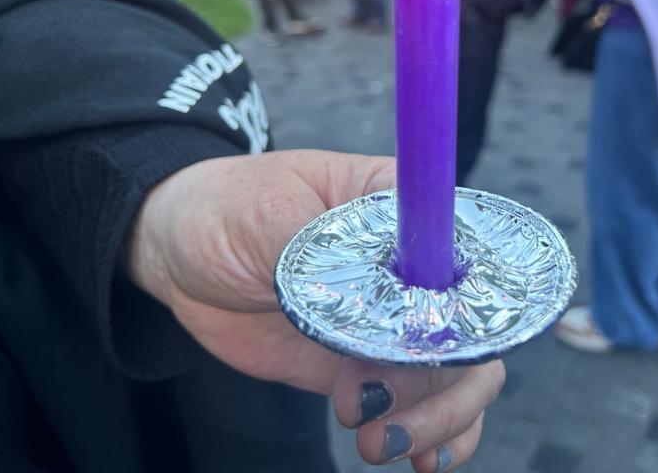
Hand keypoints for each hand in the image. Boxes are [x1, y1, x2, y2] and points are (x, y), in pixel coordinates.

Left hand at [130, 150, 504, 470]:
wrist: (181, 257)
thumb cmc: (228, 208)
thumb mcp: (273, 214)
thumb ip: (332, 249)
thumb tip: (390, 289)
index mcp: (404, 212)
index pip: (472, 255)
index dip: (474, 305)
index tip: (439, 348)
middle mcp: (414, 269)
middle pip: (475, 328)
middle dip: (452, 385)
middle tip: (397, 418)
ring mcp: (391, 321)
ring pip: (456, 375)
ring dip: (438, 421)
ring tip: (384, 445)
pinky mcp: (363, 365)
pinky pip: (415, 402)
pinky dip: (428, 436)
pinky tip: (411, 455)